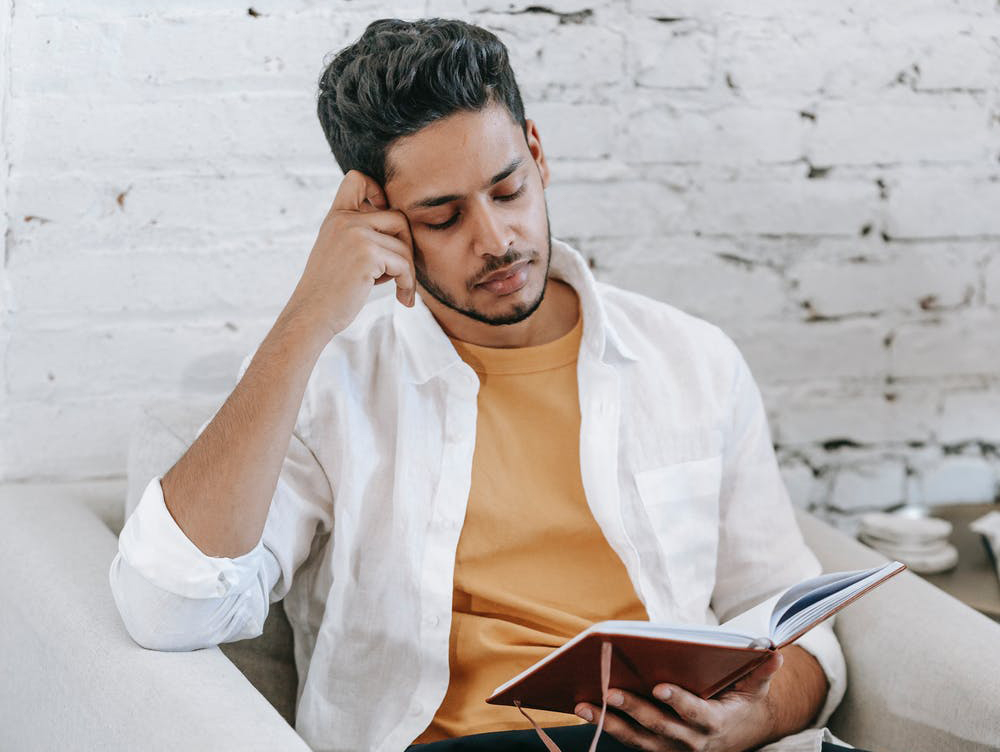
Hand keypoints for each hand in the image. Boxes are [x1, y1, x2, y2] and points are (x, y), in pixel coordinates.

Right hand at [282, 169, 416, 344]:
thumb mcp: (337, 251)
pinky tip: (402, 299)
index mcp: (336, 217)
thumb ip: (359, 234)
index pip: (357, 178)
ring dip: (407, 271)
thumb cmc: (329, 290)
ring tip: (400, 289)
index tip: (385, 221)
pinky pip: (404, 264)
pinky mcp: (368, 254)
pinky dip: (408, 283)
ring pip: (404, 245)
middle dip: (406, 245)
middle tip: (402, 271)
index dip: (379, 191)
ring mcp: (356, 235)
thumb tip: (403, 227)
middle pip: (398, 217)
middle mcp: (345, 220)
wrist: (312, 315)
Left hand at [574, 650, 783, 751]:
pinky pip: (629, 740)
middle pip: (659, 727)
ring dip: (609, 722)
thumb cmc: (741, 700)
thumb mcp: (755, 686)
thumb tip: (774, 652)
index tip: (660, 687)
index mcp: (715, 722)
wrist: (738, 732)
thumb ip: (761, 670)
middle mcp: (691, 740)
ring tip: (583, 705)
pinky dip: (606, 726)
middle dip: (633, 709)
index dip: (679, 702)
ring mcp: (671, 748)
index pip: (695, 714)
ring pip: (637, 738)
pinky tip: (585, 709)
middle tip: (610, 691)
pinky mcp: (656, 748)